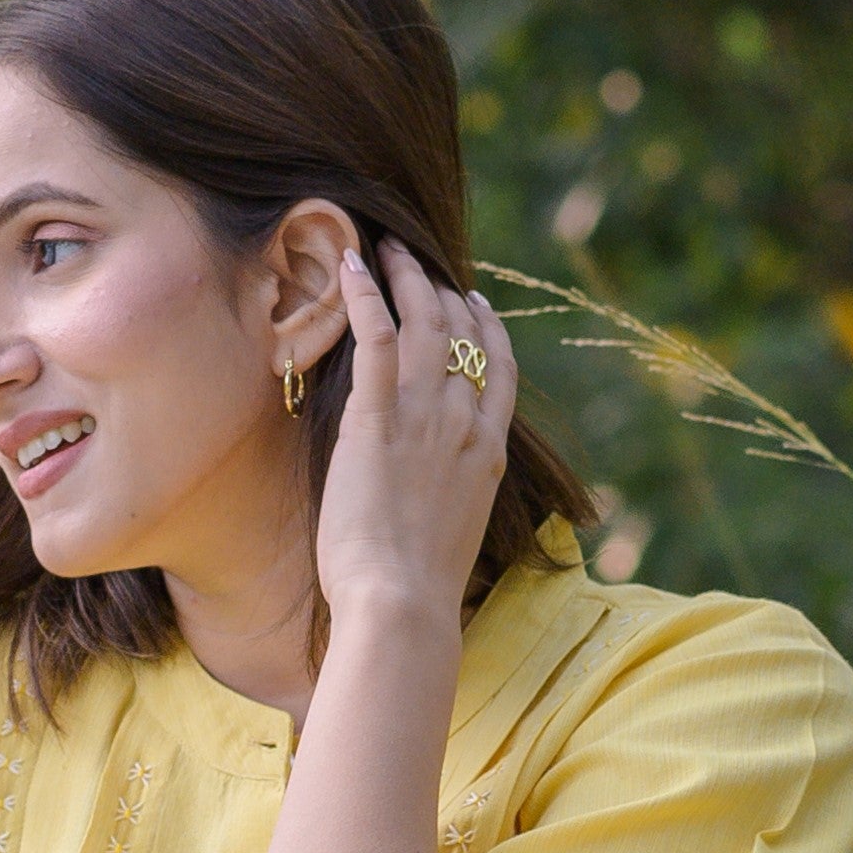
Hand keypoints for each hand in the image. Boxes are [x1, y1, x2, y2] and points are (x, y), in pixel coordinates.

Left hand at [313, 238, 516, 627]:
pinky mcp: (378, 418)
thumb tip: (430, 504)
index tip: (476, 301)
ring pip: (423, 324)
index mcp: (489, 453)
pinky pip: (377, 338)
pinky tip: (354, 266)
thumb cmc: (416, 592)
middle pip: (463, 336)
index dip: (488, 329)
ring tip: (388, 248)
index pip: (499, 372)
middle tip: (418, 260)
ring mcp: (425, 417)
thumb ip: (448, 501)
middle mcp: (465, 423)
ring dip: (406, 278)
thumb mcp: (449, 537)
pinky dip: (367, 296)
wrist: (402, 604)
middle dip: (441, 291)